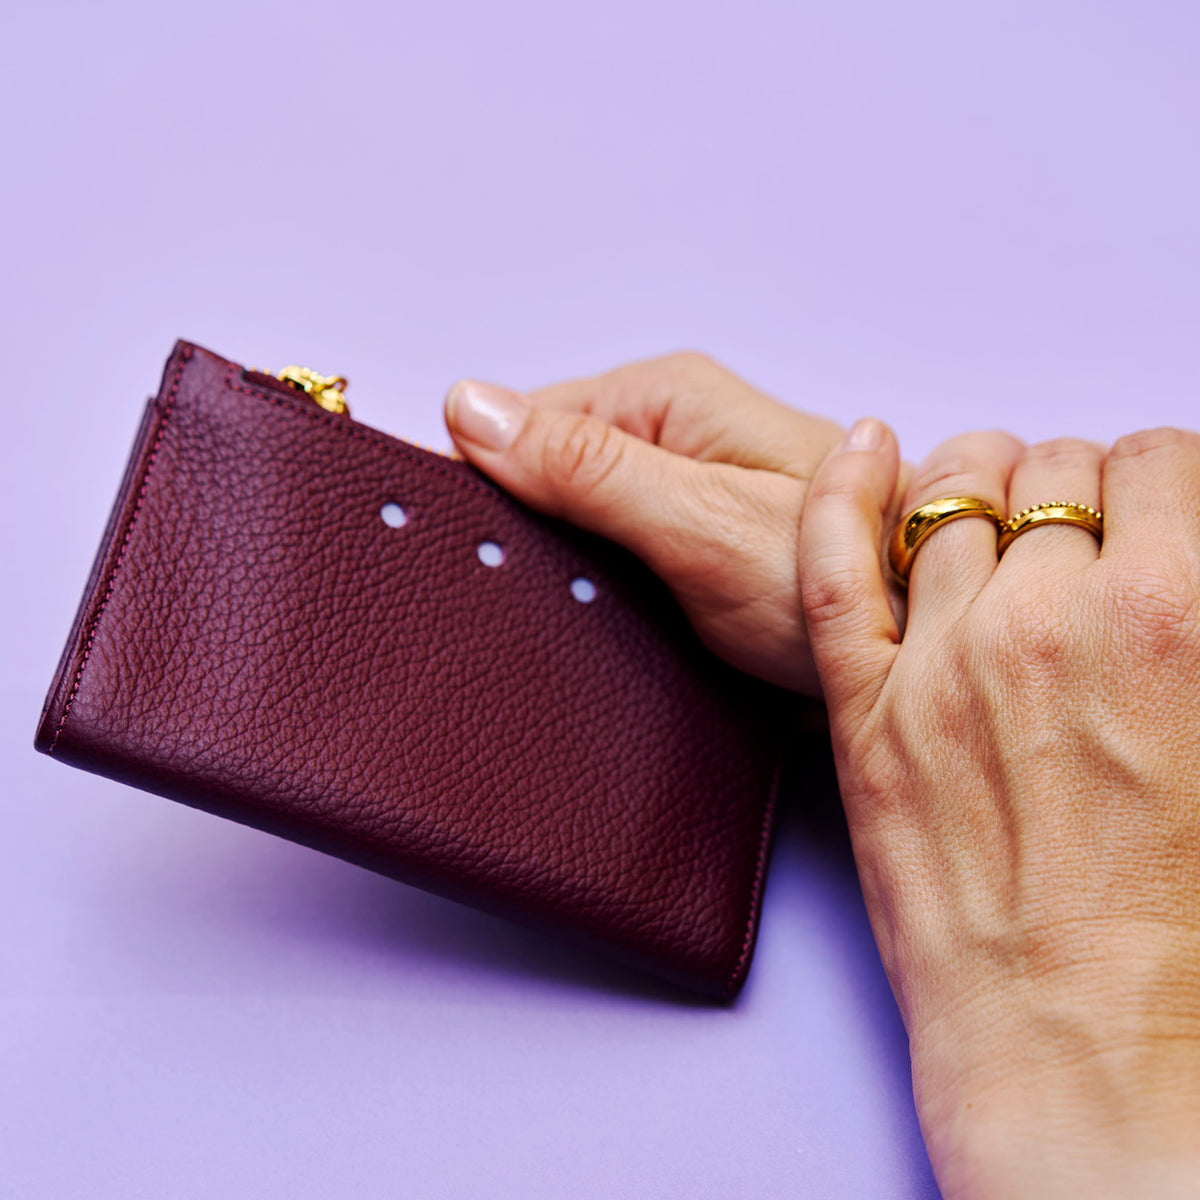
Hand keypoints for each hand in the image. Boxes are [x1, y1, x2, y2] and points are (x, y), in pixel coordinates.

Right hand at [445, 352, 864, 692]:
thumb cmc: (836, 581)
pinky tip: (589, 624)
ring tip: (543, 618)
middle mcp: (672, 430)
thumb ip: (587, 467)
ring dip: (556, 563)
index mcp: (665, 399)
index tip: (455, 549)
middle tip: (503, 599)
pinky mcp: (694, 540)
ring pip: (576, 515)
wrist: (923, 640)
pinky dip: (594, 585)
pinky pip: (614, 551)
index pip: (520, 421)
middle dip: (518, 528)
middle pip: (545, 466)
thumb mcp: (700, 522)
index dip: (479, 482)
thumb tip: (471, 407)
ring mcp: (685, 487)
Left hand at [798, 421, 1199, 1196]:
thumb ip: (1196, 620)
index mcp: (1174, 616)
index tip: (1144, 510)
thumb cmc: (1186, 922)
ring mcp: (939, 660)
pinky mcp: (863, 708)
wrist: (1089, 1040)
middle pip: (1051, 473)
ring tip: (988, 521)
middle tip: (1072, 538)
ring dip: (975, 491)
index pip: (1156, 462)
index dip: (1153, 481)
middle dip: (1070, 491)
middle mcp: (1049, 619)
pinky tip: (862, 446)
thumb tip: (1174, 561)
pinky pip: (830, 561)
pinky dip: (839, 491)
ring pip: (946, 500)